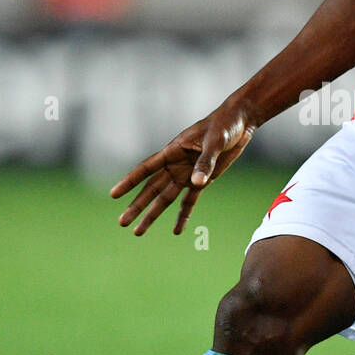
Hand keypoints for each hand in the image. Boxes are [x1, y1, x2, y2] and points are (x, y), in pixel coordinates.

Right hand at [110, 102, 255, 235]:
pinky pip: (189, 201)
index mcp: (173, 150)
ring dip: (153, 215)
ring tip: (138, 231)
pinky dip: (183, 215)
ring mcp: (188, 173)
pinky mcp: (203, 180)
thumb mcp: (215, 141)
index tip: (114, 194)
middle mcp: (176, 164)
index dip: (129, 182)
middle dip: (137, 206)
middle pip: (152, 189)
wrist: (240, 122)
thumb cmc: (224, 125)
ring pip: (166, 198)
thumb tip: (196, 184)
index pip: (146, 169)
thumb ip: (206, 162)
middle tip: (122, 223)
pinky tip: (177, 230)